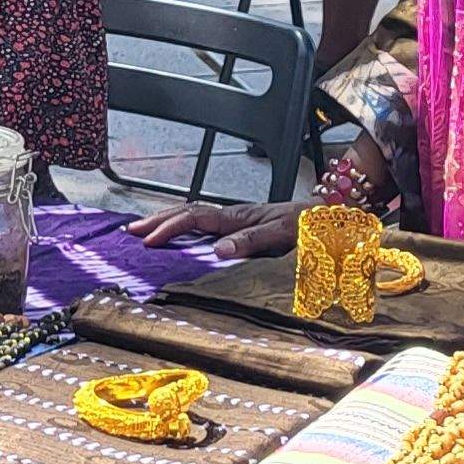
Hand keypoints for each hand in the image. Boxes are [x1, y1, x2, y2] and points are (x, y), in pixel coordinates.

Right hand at [123, 199, 306, 259]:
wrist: (333, 218)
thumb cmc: (310, 227)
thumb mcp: (283, 235)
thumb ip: (252, 241)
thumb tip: (217, 251)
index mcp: (238, 217)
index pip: (194, 218)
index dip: (168, 228)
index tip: (147, 241)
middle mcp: (233, 216)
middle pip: (187, 212)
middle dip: (157, 220)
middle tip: (130, 231)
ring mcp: (237, 220)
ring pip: (194, 215)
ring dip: (168, 221)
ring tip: (143, 230)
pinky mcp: (243, 227)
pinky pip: (206, 224)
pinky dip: (184, 226)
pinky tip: (177, 235)